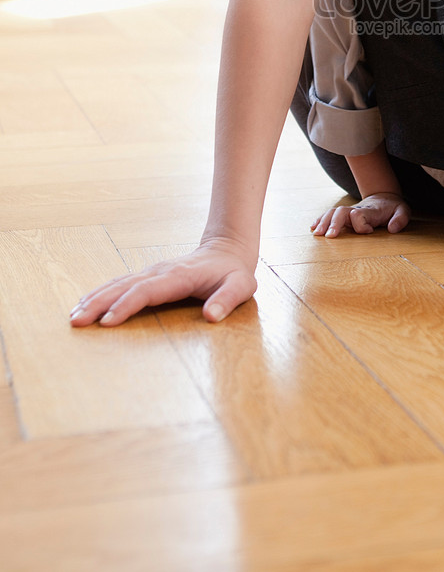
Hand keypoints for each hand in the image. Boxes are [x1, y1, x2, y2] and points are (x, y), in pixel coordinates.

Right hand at [69, 238, 257, 327]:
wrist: (228, 249)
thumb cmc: (234, 273)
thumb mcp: (241, 287)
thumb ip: (227, 300)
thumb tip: (211, 316)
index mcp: (179, 277)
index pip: (147, 291)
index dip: (127, 305)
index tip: (107, 322)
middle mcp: (160, 271)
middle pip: (124, 286)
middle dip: (99, 303)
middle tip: (77, 321)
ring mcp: (152, 272)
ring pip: (118, 283)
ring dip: (95, 298)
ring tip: (74, 316)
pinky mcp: (148, 276)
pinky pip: (120, 284)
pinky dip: (101, 293)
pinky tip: (85, 303)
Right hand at [311, 193, 410, 237]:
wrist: (384, 197)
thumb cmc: (393, 207)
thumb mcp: (403, 211)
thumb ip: (400, 219)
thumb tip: (392, 229)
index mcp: (370, 211)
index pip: (360, 215)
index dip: (361, 224)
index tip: (369, 232)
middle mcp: (357, 210)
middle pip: (341, 212)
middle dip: (334, 223)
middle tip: (329, 237)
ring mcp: (349, 212)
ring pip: (333, 213)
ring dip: (324, 222)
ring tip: (317, 234)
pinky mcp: (344, 215)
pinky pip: (329, 215)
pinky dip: (320, 220)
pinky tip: (313, 228)